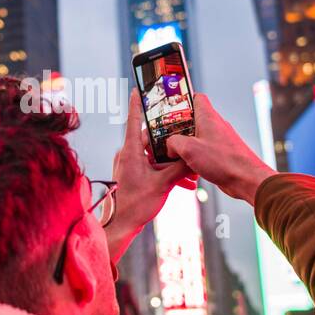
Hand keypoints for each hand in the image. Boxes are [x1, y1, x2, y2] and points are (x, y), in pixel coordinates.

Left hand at [104, 92, 195, 259]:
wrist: (120, 226)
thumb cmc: (135, 205)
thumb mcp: (162, 185)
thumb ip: (179, 168)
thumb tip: (194, 156)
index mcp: (130, 151)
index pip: (134, 120)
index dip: (138, 104)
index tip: (138, 88)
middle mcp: (128, 155)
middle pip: (152, 140)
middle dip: (173, 147)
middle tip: (189, 147)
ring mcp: (129, 165)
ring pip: (155, 157)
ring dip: (172, 165)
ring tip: (190, 176)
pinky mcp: (132, 175)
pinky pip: (152, 167)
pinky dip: (166, 173)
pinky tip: (183, 184)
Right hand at [165, 93, 273, 204]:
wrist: (247, 179)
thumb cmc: (224, 161)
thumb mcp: (189, 149)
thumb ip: (174, 142)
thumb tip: (170, 147)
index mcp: (208, 117)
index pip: (196, 98)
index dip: (183, 100)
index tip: (170, 108)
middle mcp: (215, 125)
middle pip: (193, 120)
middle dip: (178, 129)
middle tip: (167, 137)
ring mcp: (219, 139)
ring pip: (197, 137)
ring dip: (186, 146)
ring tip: (176, 155)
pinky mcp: (221, 153)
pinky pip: (204, 151)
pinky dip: (195, 157)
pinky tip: (189, 167)